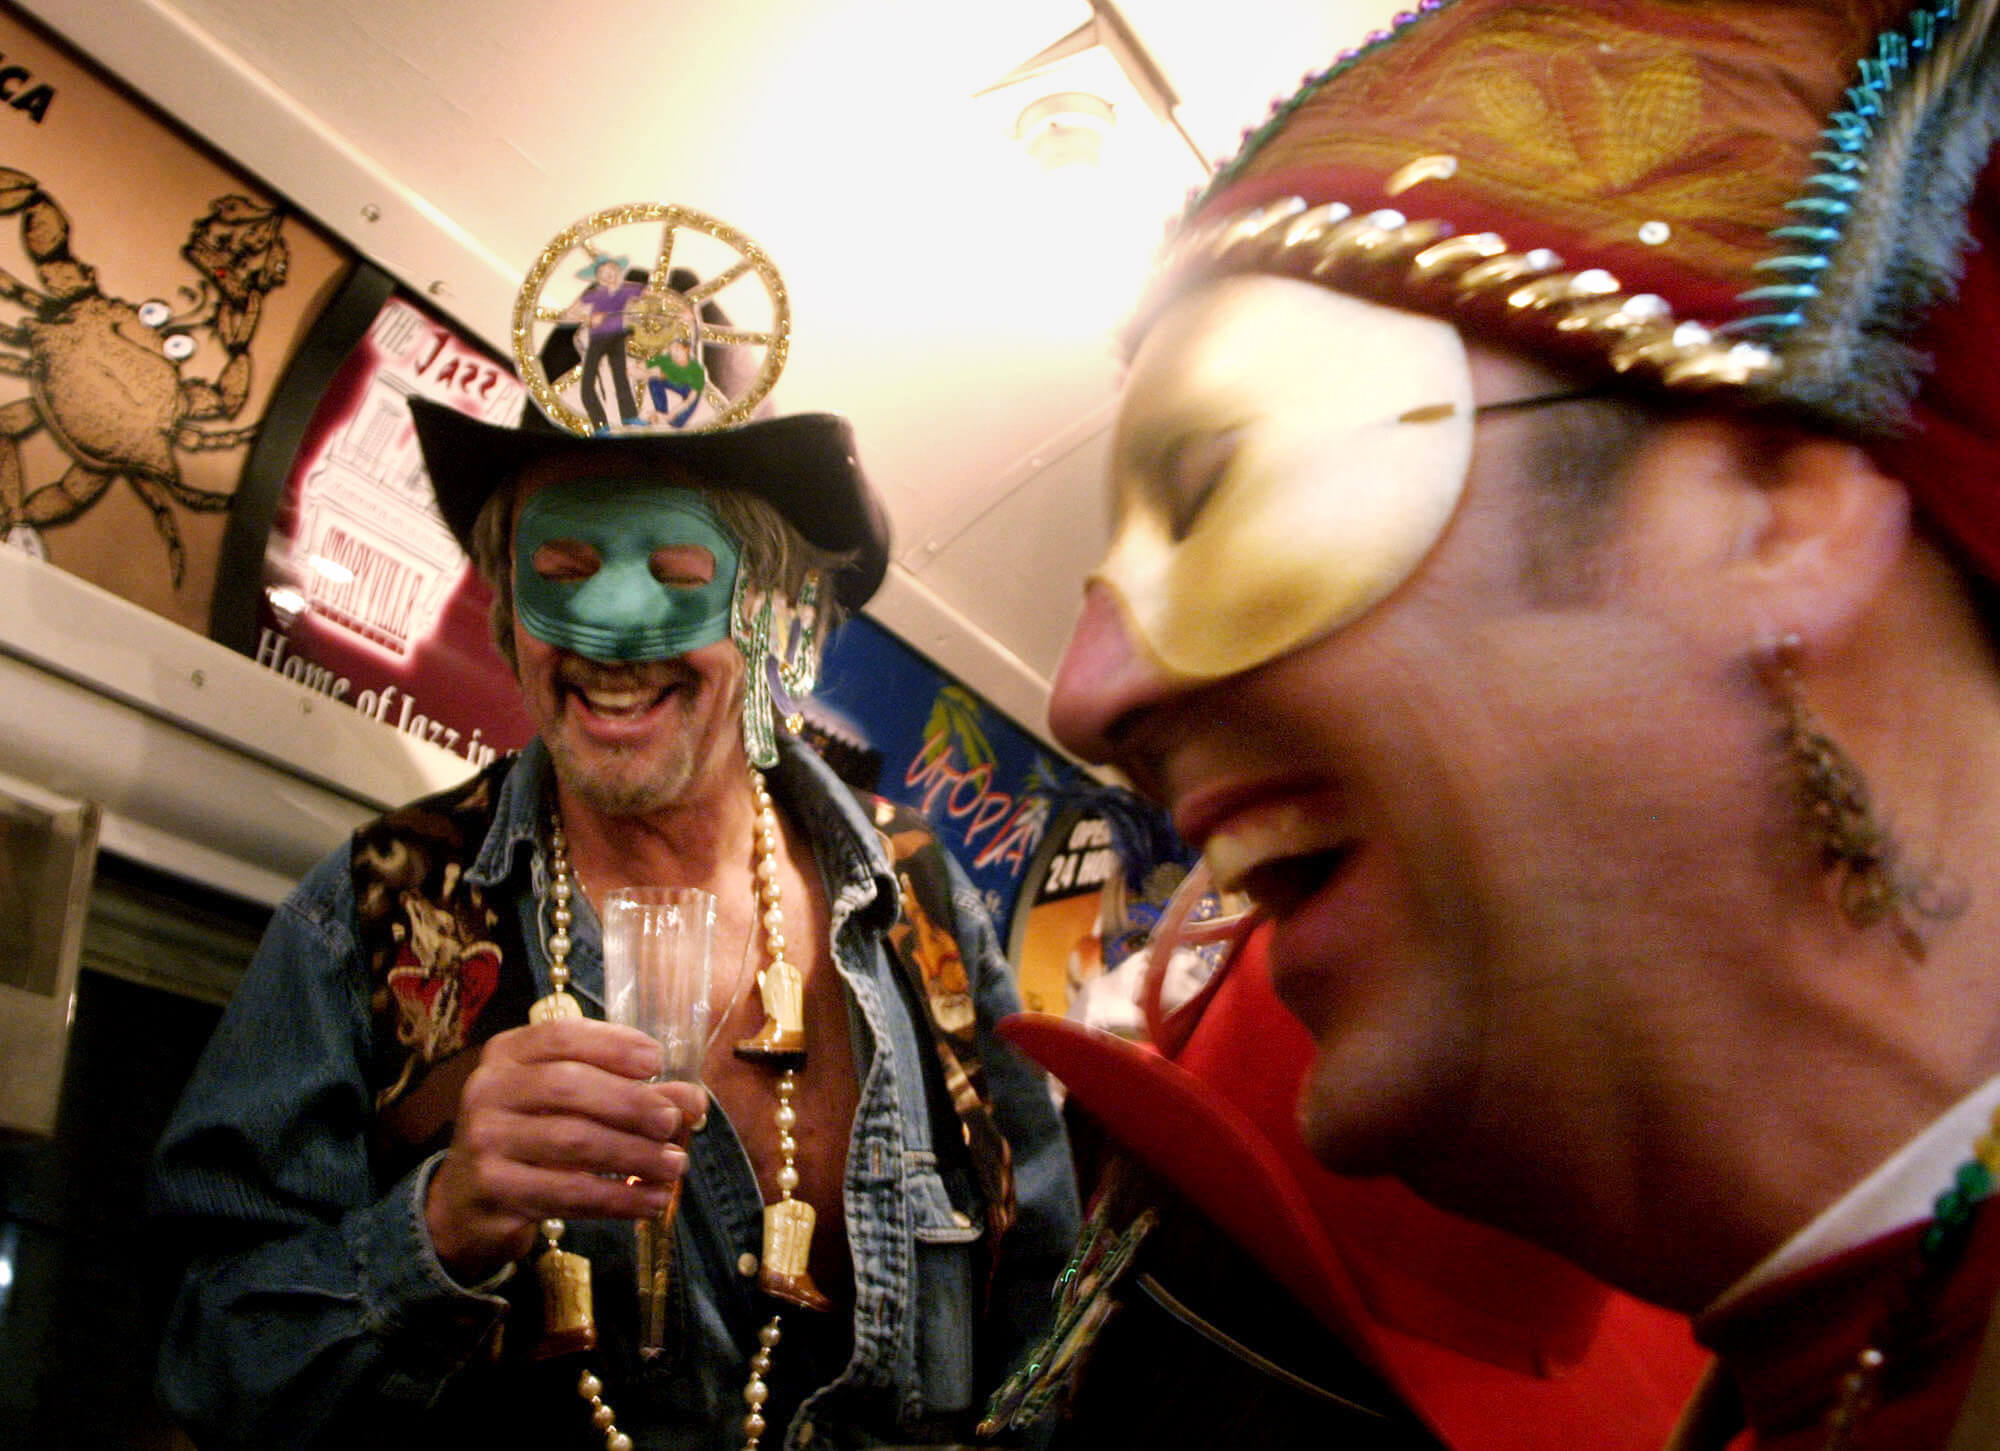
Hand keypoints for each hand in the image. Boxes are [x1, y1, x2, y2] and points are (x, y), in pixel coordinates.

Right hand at [425, 1017, 707, 1281]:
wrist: (467, 1203)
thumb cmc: (531, 1138)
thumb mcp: (568, 1105)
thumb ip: (626, 1093)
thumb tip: (692, 1099)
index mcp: (507, 1055)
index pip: (563, 1037)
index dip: (613, 1045)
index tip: (657, 1060)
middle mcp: (488, 1090)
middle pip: (568, 1087)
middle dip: (630, 1103)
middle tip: (673, 1121)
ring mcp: (485, 1140)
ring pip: (573, 1141)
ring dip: (634, 1154)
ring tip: (675, 1165)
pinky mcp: (494, 1190)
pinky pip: (568, 1192)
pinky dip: (618, 1198)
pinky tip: (651, 1201)